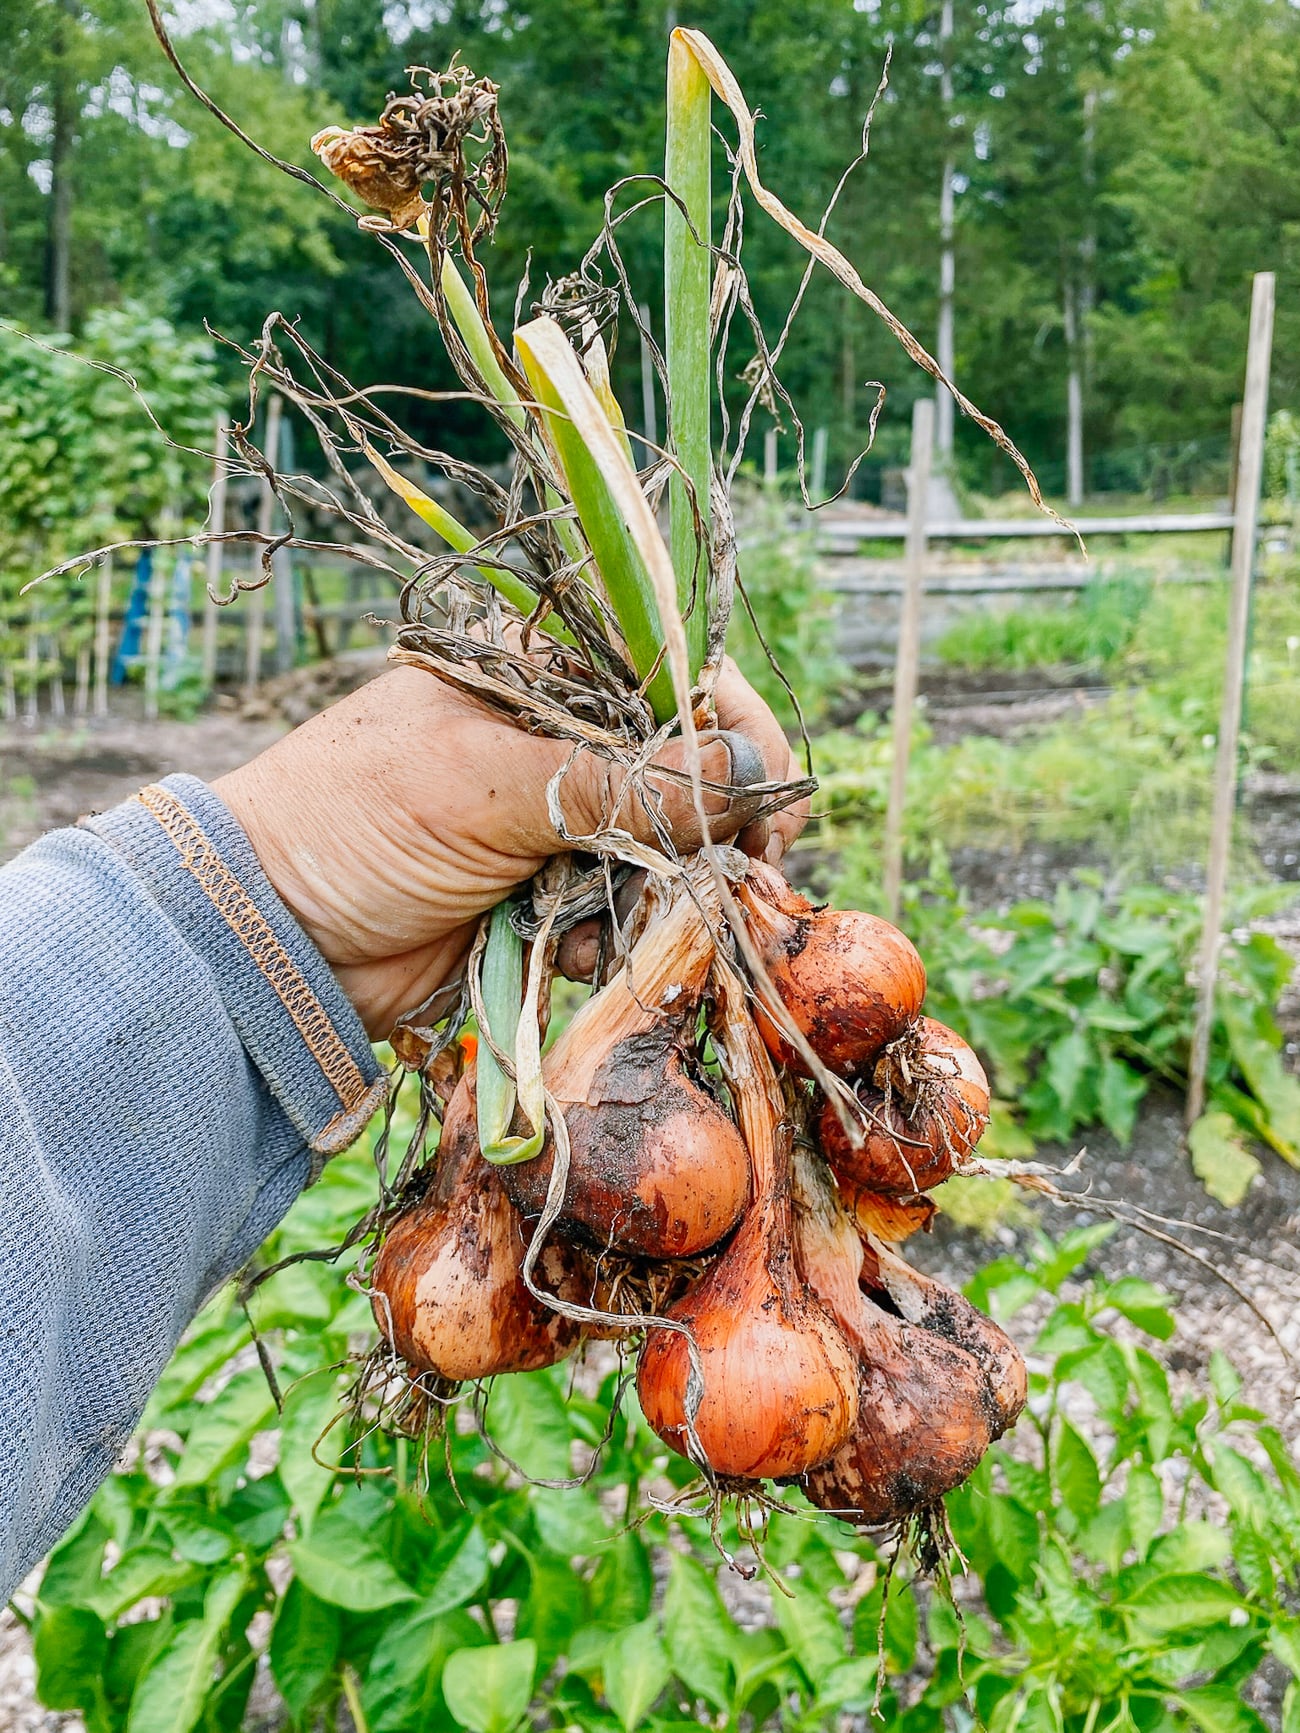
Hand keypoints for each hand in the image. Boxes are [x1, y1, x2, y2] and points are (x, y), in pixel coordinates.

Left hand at [215, 659, 809, 1037]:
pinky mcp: (540, 895)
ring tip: (627, 919)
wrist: (270, 942)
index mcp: (534, 670)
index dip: (731, 720)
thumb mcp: (489, 784)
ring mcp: (547, 819)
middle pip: (680, 765)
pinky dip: (612, 935)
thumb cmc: (358, 825)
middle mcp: (552, 736)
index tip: (766, 786)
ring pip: (659, 847)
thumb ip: (625, 780)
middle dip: (713, 823)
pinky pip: (618, 909)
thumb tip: (751, 767)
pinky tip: (576, 950)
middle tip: (749, 871)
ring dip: (658, 890)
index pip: (669, 667)